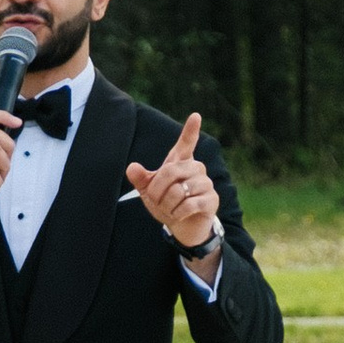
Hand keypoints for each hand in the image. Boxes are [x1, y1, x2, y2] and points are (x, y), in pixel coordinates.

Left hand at [126, 109, 221, 255]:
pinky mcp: (211, 199)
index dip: (190, 130)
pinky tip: (178, 215)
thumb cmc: (166, 204)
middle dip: (157, 190)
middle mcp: (196, 168)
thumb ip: (141, 179)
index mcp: (181, 162)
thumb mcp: (149, 192)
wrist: (183, 227)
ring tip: (169, 210)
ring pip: (179, 190)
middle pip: (170, 171)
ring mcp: (206, 183)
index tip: (195, 116)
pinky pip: (188, 204)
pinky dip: (177, 213)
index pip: (186, 143)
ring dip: (167, 205)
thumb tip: (132, 167)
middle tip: (155, 201)